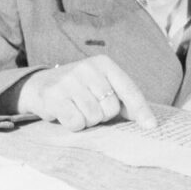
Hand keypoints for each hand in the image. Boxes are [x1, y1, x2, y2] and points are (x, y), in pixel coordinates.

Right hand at [18, 55, 157, 130]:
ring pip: (93, 117)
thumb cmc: (79, 89)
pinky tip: (66, 114)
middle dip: (103, 115)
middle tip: (89, 108)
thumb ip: (123, 100)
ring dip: (87, 121)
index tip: (151, 126)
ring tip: (77, 109)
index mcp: (103, 64)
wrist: (40, 84)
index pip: (128, 89)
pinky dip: (74, 125)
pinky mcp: (54, 96)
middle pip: (111, 108)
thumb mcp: (101, 86)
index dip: (141, 109)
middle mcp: (87, 68)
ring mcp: (69, 81)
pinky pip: (76, 122)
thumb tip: (147, 121)